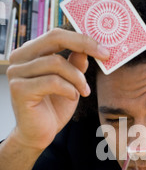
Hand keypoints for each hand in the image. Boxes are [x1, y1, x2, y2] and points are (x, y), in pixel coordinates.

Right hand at [7, 28, 108, 151]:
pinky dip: (68, 89)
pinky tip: (72, 97)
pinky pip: (52, 82)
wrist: (39, 134)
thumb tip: (87, 48)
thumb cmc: (53, 107)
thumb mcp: (70, 82)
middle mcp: (19, 58)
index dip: (82, 38)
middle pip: (54, 38)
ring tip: (83, 91)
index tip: (105, 48)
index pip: (56, 34)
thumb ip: (75, 64)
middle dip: (84, 45)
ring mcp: (16, 73)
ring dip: (77, 78)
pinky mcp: (19, 89)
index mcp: (30, 52)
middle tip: (105, 56)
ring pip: (56, 63)